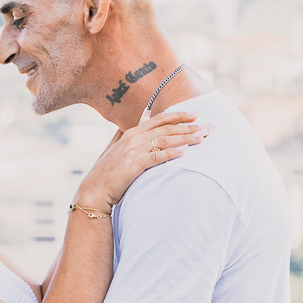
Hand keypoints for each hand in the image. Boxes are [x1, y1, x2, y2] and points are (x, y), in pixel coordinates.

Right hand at [75, 109, 208, 212]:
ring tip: (202, 137)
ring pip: (165, 140)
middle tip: (208, 126)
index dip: (178, 115)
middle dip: (189, 126)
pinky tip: (184, 152)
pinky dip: (171, 153)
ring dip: (185, 138)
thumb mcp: (117, 145)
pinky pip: (156, 157)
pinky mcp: (134, 165)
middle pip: (166, 128)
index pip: (159, 119)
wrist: (94, 190)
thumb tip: (145, 112)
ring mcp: (133, 151)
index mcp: (132, 132)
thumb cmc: (107, 170)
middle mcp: (134, 138)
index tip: (196, 113)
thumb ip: (131, 128)